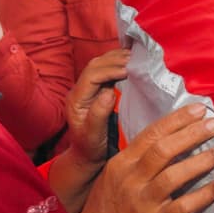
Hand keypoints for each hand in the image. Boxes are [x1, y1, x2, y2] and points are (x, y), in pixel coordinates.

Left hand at [65, 48, 128, 169]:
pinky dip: (118, 63)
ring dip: (117, 58)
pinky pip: (106, 71)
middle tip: (137, 59)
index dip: (110, 69)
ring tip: (136, 57)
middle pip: (94, 66)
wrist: (87, 155)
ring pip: (99, 65)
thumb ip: (98, 115)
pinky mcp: (96, 90)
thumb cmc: (90, 148)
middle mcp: (79, 91)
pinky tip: (130, 62)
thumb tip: (109, 92)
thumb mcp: (94, 135)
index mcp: (76, 100)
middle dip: (115, 60)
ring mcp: (87, 89)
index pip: (91, 76)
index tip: (129, 70)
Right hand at [72, 103, 213, 212]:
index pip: (151, 134)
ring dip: (199, 162)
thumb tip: (170, 137)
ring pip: (174, 175)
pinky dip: (202, 194)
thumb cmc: (109, 211)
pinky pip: (183, 205)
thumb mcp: (113, 178)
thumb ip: (137, 159)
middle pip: (164, 149)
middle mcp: (130, 179)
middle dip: (192, 133)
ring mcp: (142, 201)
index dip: (177, 120)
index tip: (199, 109)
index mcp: (120, 164)